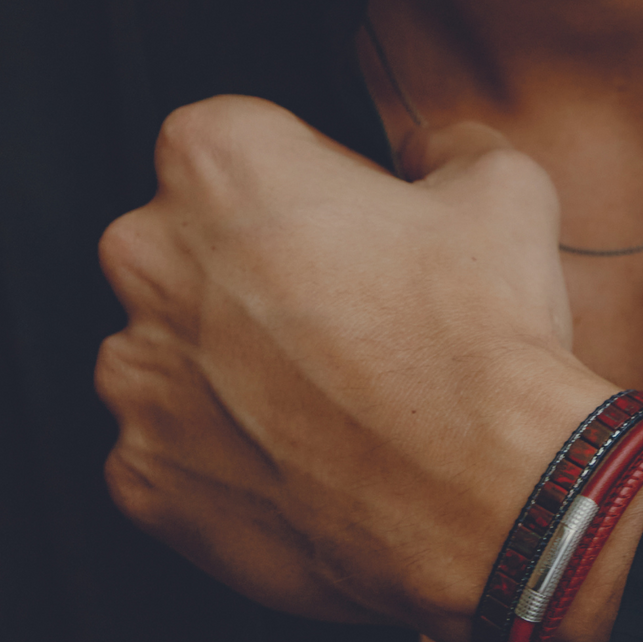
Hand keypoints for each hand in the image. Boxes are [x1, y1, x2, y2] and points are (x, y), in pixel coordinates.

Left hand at [95, 96, 618, 641]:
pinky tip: (311, 456)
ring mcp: (136, 379)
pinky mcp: (142, 479)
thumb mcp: (506, 188)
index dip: (309, 180)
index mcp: (220, 164)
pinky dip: (229, 454)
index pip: (237, 143)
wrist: (486, 498)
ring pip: (177, 351)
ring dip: (237, 365)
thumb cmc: (482, 339)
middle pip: (191, 246)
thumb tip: (430, 154)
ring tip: (337, 394)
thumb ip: (448, 145)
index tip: (354, 224)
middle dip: (259, 271)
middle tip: (353, 312)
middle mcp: (150, 260)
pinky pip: (175, 449)